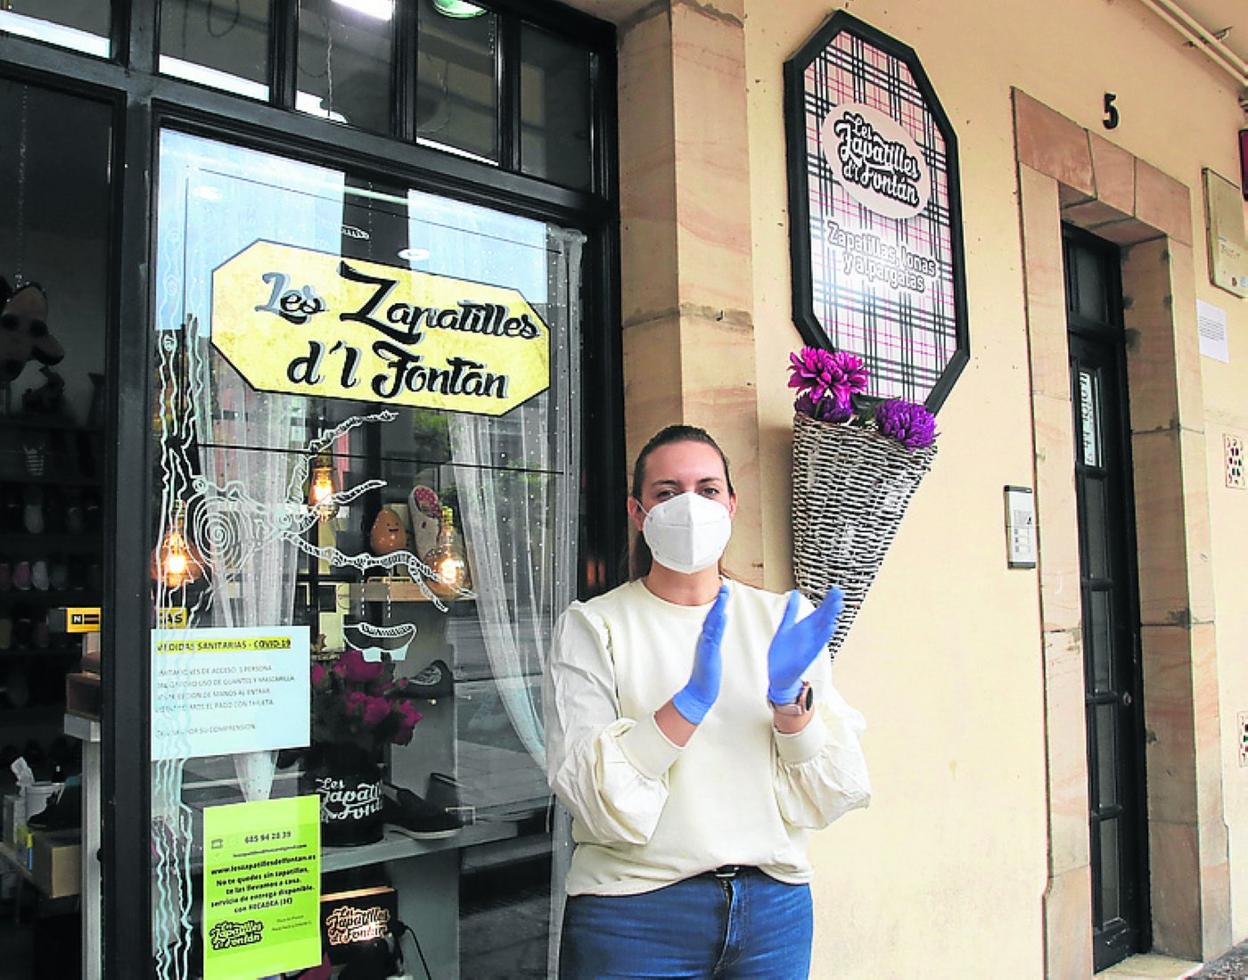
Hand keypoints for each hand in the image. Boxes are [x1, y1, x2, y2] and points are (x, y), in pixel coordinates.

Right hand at [670, 585, 729, 724]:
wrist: (700, 691)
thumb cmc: (707, 673)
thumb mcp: (712, 653)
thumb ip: (714, 639)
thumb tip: (719, 625)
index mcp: (708, 639)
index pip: (713, 618)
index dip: (719, 604)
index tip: (724, 591)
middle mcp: (706, 640)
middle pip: (712, 616)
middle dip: (719, 602)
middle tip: (725, 588)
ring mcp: (706, 646)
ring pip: (712, 623)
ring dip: (718, 609)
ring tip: (723, 597)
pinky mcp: (708, 654)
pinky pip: (713, 637)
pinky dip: (717, 626)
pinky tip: (722, 617)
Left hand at [767, 588, 842, 704]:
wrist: (777, 674)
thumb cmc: (784, 652)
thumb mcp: (786, 627)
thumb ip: (792, 611)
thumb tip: (795, 594)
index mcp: (805, 628)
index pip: (819, 612)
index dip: (827, 601)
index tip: (836, 590)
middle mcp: (810, 636)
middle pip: (823, 619)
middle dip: (831, 607)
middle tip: (839, 595)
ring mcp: (809, 646)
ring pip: (822, 631)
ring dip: (830, 619)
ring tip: (837, 607)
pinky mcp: (805, 657)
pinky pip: (816, 646)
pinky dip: (823, 637)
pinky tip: (830, 628)